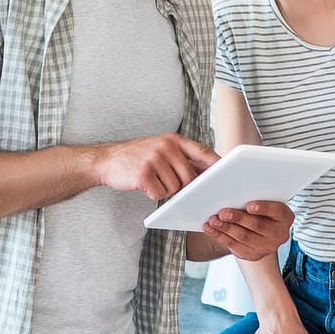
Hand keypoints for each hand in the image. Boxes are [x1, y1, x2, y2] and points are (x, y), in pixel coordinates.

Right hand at [95, 133, 216, 199]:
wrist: (107, 160)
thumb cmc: (137, 157)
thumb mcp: (161, 149)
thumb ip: (182, 157)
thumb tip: (205, 173)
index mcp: (172, 140)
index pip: (202, 151)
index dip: (215, 163)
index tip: (227, 172)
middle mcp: (165, 147)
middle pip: (189, 176)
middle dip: (181, 184)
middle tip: (166, 180)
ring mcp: (154, 159)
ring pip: (175, 187)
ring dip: (164, 188)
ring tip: (151, 178)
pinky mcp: (143, 174)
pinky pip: (159, 193)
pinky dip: (153, 193)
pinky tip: (143, 183)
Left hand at [201, 200, 293, 261]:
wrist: (257, 228)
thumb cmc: (259, 209)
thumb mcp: (263, 200)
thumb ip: (256, 195)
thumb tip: (236, 186)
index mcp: (285, 217)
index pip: (276, 211)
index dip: (263, 208)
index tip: (250, 205)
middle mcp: (279, 234)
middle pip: (257, 225)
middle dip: (238, 218)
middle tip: (223, 213)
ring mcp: (267, 247)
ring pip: (244, 237)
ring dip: (226, 228)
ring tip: (213, 220)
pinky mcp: (253, 255)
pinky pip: (234, 246)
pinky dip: (220, 236)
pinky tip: (211, 229)